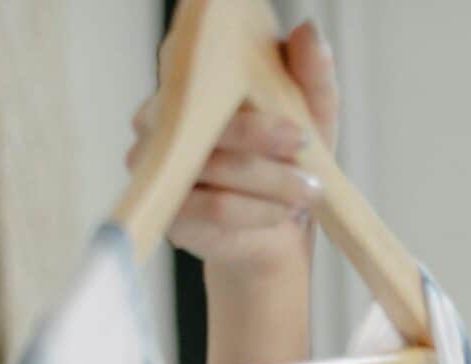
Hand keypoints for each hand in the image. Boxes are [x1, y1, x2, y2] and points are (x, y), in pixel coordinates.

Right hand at [124, 19, 338, 280]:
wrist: (278, 224)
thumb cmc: (287, 157)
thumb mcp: (311, 113)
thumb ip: (310, 73)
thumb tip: (307, 33)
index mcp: (188, 85)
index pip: (205, 79)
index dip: (250, 103)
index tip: (300, 128)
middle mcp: (160, 121)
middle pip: (209, 124)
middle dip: (265, 140)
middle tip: (305, 153)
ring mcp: (159, 168)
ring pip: (218, 169)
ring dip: (272, 182)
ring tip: (307, 191)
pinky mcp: (170, 212)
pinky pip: (216, 208)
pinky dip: (258, 210)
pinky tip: (283, 212)